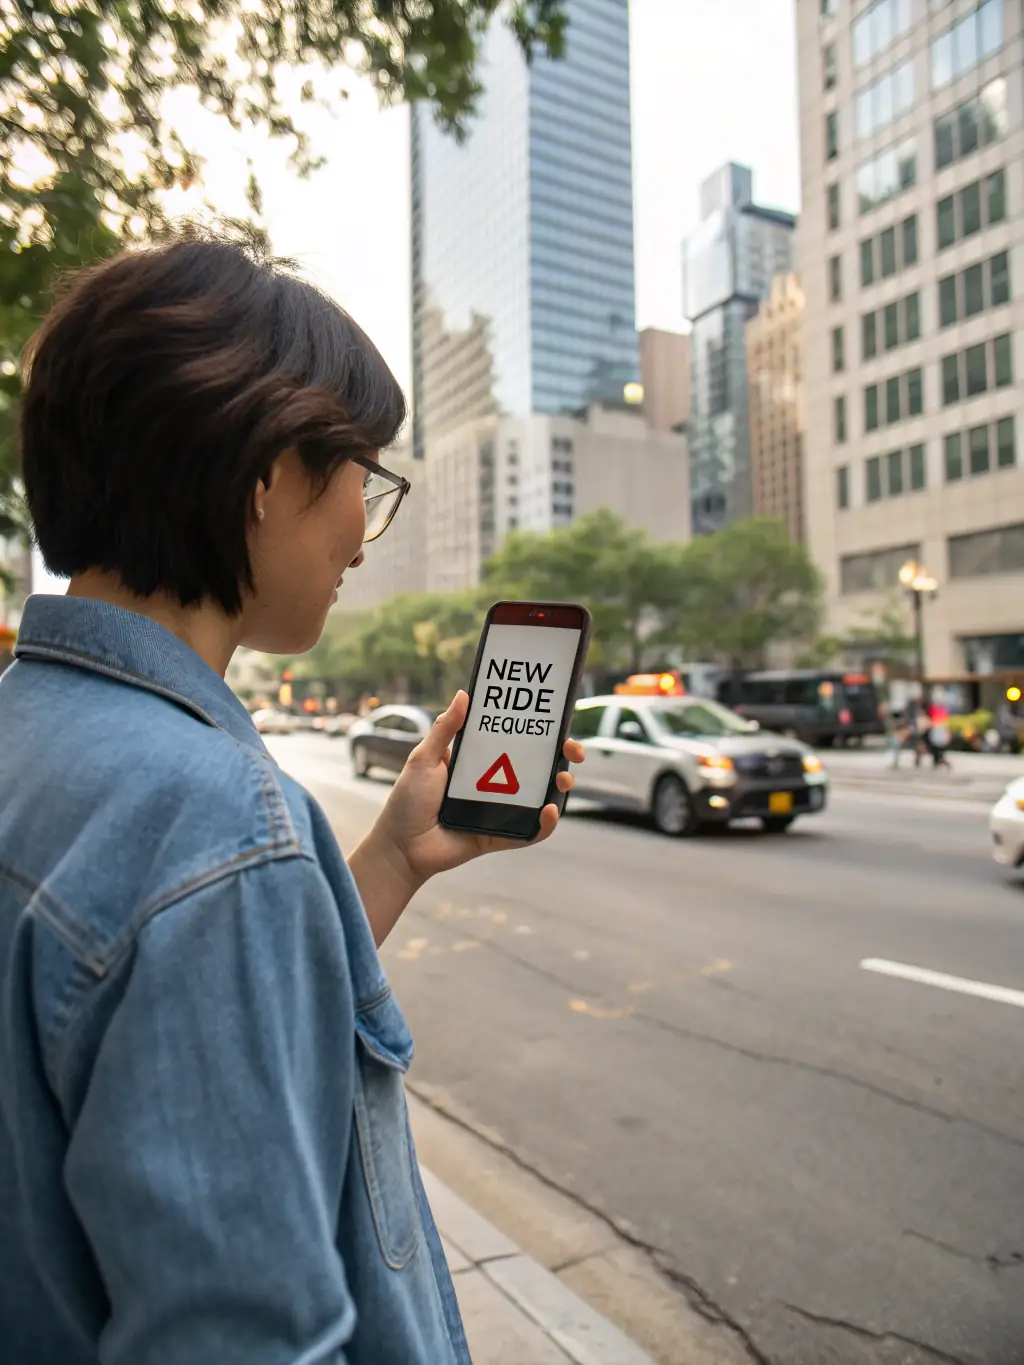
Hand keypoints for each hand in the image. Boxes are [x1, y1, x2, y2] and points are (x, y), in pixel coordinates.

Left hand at [347, 692, 584, 944]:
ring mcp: (500, 811)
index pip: (516, 742)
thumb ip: (445, 729)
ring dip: (559, 786)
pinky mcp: (501, 836)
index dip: (539, 733)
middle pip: (537, 768)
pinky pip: (531, 831)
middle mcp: (495, 784)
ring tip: (562, 778)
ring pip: (540, 797)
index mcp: (480, 762)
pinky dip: (545, 824)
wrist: (400, 845)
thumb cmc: (408, 800)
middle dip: (561, 757)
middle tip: (572, 751)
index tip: (556, 723)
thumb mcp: (424, 759)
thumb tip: (464, 695)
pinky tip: (550, 810)